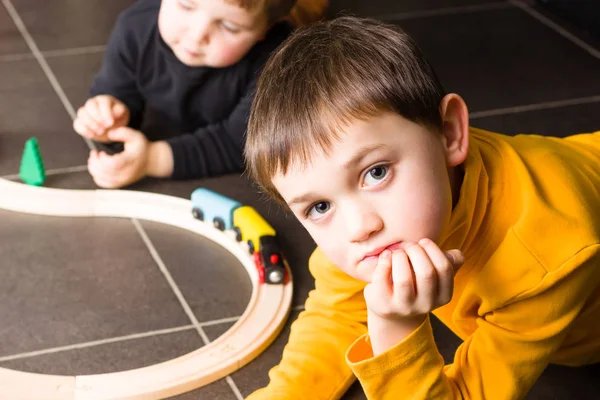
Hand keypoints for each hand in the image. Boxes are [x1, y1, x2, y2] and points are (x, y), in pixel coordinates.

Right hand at [73, 95, 128, 141]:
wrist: (112, 126)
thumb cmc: (118, 118)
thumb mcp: (123, 114)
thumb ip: (119, 112)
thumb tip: (113, 115)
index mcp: (104, 100)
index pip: (103, 102)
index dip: (106, 113)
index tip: (111, 123)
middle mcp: (93, 103)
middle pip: (90, 106)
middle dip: (97, 118)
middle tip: (104, 128)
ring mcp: (85, 112)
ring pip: (82, 113)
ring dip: (90, 124)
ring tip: (100, 133)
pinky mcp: (80, 121)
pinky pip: (77, 123)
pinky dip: (83, 130)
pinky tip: (92, 136)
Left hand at [87, 127, 148, 187]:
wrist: (150, 161)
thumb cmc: (141, 147)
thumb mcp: (135, 135)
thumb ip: (122, 132)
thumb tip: (109, 135)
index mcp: (130, 160)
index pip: (113, 164)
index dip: (103, 159)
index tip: (102, 153)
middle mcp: (127, 173)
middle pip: (105, 172)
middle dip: (95, 163)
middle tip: (94, 154)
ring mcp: (124, 180)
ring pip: (103, 179)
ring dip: (93, 169)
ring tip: (94, 160)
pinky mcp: (121, 183)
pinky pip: (104, 184)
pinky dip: (97, 177)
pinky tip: (97, 169)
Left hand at [364, 239, 463, 354]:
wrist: (391, 308)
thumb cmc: (416, 283)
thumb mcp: (434, 274)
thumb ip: (448, 262)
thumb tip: (455, 254)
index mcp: (444, 295)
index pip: (444, 268)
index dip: (433, 249)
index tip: (423, 241)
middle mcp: (427, 305)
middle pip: (426, 273)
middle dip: (416, 251)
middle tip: (408, 245)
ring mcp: (405, 308)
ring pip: (404, 279)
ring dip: (399, 257)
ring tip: (397, 252)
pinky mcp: (385, 306)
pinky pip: (382, 280)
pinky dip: (384, 262)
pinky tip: (386, 256)